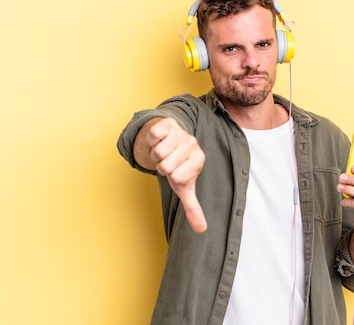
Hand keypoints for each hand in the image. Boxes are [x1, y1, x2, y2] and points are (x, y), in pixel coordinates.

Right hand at [143, 118, 206, 232]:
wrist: (171, 140)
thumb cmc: (178, 165)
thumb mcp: (184, 187)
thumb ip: (193, 208)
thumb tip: (202, 230)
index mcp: (199, 160)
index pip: (177, 177)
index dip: (170, 176)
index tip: (175, 170)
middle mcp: (193, 144)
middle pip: (165, 165)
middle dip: (161, 165)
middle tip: (168, 160)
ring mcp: (182, 133)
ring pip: (158, 152)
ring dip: (155, 153)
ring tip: (163, 151)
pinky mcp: (169, 123)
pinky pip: (154, 135)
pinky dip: (151, 140)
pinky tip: (159, 139)